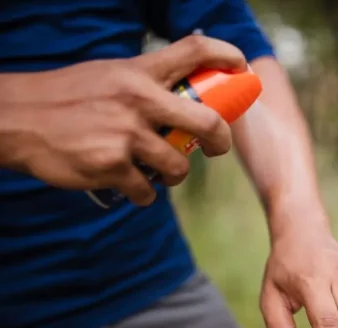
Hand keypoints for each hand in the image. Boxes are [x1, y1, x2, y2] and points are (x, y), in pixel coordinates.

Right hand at [0, 35, 246, 204]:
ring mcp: (126, 134)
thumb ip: (146, 85)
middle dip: (221, 141)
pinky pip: (147, 192)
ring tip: (159, 171)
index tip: (242, 69)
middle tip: (217, 148)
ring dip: (174, 175)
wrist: (16, 119)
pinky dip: (144, 195)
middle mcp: (138, 99)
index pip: (195, 50)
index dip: (228, 56)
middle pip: (208, 121)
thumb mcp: (109, 76)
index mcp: (138, 71)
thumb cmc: (67, 98)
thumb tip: (183, 101)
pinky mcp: (112, 166)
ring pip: (178, 167)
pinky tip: (129, 186)